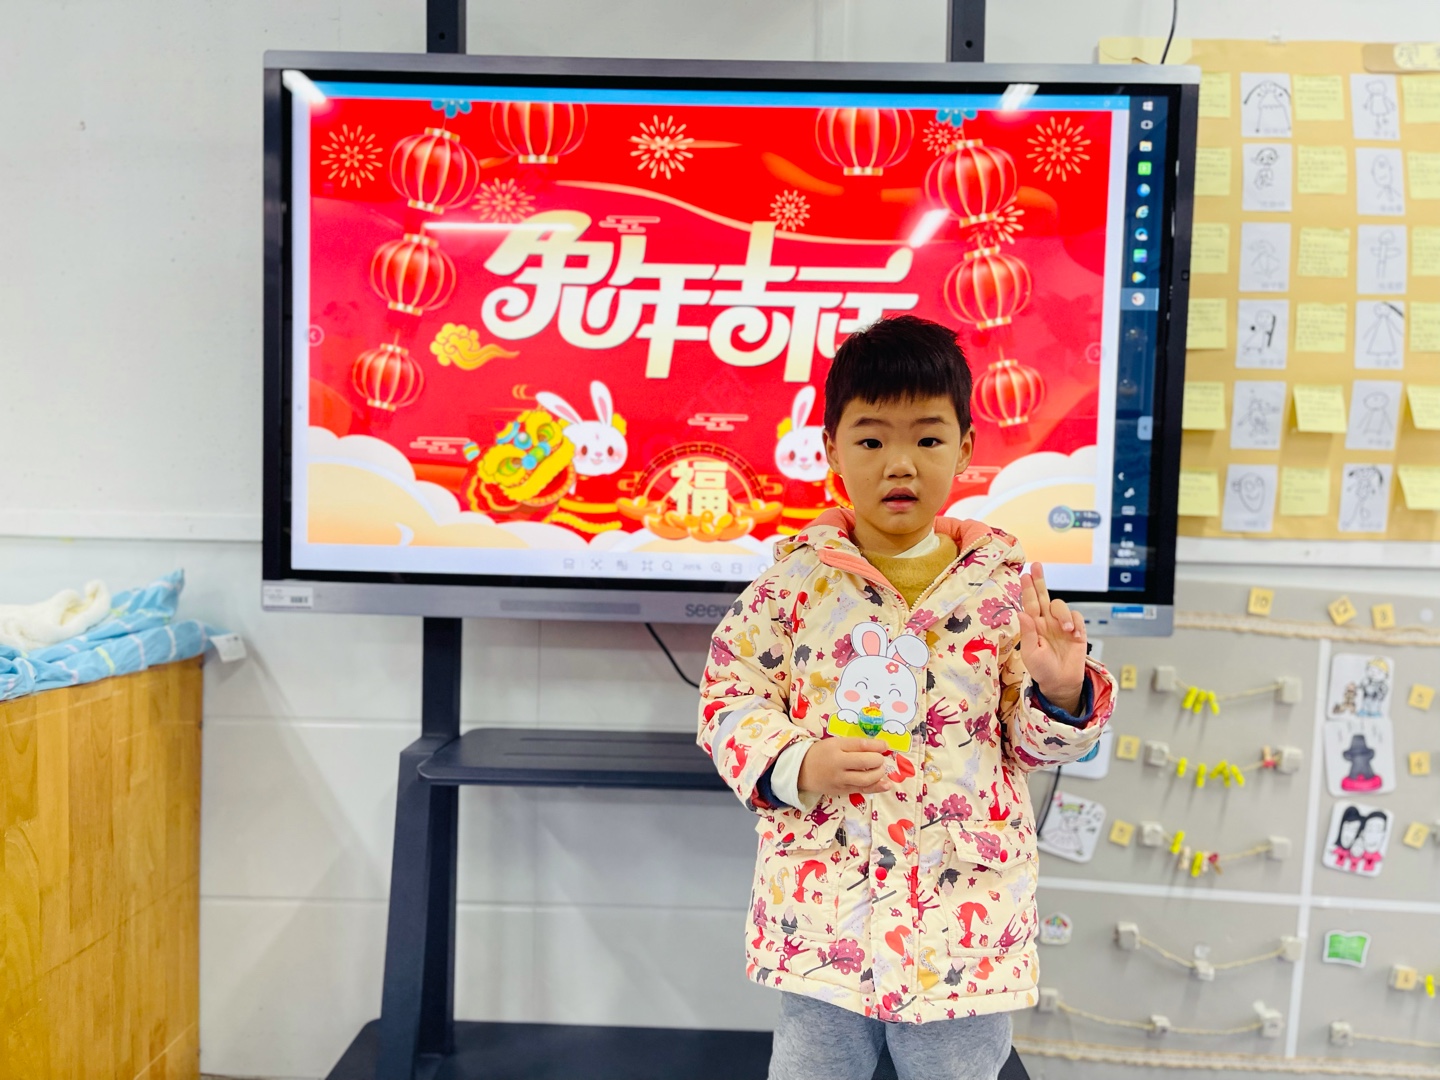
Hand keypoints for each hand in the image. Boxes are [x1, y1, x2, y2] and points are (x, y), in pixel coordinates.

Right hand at [797, 737, 893, 796]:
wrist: (801, 770)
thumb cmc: (821, 753)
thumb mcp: (835, 743)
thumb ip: (855, 745)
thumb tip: (880, 747)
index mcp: (835, 747)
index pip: (860, 745)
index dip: (876, 746)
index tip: (885, 745)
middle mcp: (838, 763)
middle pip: (865, 762)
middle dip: (878, 760)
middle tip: (880, 759)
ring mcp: (840, 779)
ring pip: (865, 779)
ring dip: (879, 774)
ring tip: (880, 769)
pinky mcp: (841, 791)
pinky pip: (862, 790)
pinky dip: (876, 787)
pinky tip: (886, 785)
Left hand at [1017, 561, 1086, 713]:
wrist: (1061, 683)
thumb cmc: (1043, 670)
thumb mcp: (1032, 654)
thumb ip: (1028, 633)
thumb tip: (1022, 613)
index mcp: (1033, 626)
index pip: (1029, 603)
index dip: (1027, 589)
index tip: (1024, 575)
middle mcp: (1046, 622)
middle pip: (1043, 596)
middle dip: (1040, 581)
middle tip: (1036, 566)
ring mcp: (1061, 625)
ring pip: (1061, 606)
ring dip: (1063, 615)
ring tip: (1066, 630)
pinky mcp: (1076, 631)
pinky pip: (1077, 618)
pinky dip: (1076, 623)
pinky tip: (1074, 634)